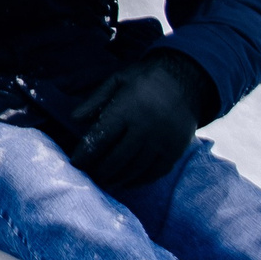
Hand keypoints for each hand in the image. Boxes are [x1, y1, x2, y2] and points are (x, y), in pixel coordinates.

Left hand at [69, 51, 216, 190]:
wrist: (187, 78)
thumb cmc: (145, 79)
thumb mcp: (118, 80)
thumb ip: (96, 99)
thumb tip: (74, 118)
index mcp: (128, 108)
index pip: (101, 137)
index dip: (86, 153)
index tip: (76, 163)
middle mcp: (146, 127)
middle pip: (117, 158)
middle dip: (100, 170)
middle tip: (90, 176)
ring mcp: (162, 141)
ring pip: (135, 169)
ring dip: (118, 178)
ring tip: (105, 181)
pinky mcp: (176, 150)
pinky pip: (155, 172)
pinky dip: (139, 180)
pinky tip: (128, 181)